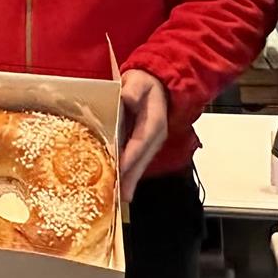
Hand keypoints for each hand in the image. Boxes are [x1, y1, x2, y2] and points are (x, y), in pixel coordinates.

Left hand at [117, 69, 168, 201]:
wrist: (157, 84)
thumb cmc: (145, 83)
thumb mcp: (139, 81)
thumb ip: (134, 89)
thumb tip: (127, 97)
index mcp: (154, 122)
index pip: (141, 143)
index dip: (131, 157)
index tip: (120, 170)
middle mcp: (156, 135)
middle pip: (143, 160)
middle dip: (131, 178)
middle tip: (121, 196)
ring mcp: (152, 141)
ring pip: (141, 163)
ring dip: (131, 179)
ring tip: (120, 195)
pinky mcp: (146, 143)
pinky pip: (138, 160)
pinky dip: (130, 172)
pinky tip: (122, 182)